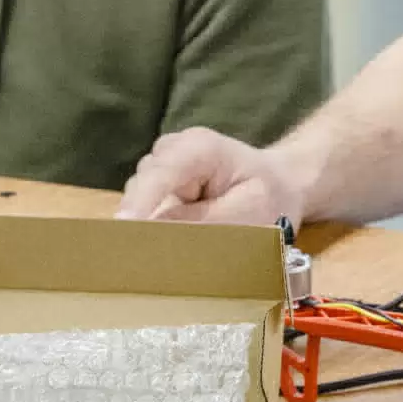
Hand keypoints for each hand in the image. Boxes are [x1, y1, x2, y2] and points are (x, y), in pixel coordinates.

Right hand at [116, 127, 304, 224]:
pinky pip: (146, 204)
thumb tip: (158, 235)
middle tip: (152, 253)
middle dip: (145, 219)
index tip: (124, 229)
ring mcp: (164, 161)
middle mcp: (174, 147)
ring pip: (140, 197)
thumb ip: (204, 224)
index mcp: (200, 148)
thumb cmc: (269, 197)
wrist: (279, 184)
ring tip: (188, 237)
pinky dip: (158, 221)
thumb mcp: (248, 214)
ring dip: (155, 221)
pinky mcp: (159, 179)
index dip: (140, 202)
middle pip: (143, 186)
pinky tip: (182, 230)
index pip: (160, 172)